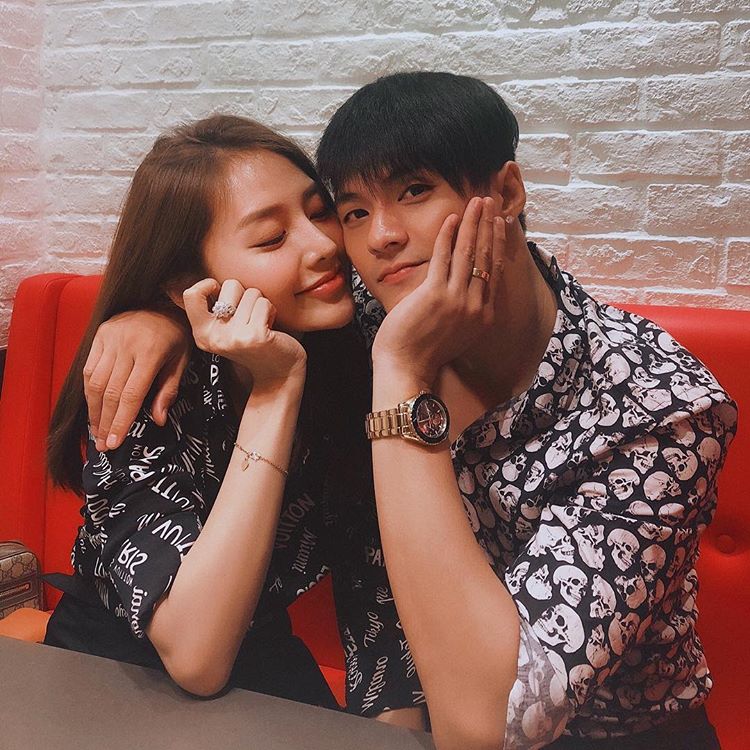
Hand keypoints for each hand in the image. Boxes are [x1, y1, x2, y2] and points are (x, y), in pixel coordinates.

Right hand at [84, 308, 190, 451]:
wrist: (165, 301)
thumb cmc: (178, 335)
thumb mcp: (183, 361)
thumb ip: (169, 389)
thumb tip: (157, 421)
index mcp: (151, 352)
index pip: (130, 394)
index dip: (121, 421)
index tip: (114, 443)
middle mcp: (126, 344)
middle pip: (110, 391)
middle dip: (105, 421)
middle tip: (103, 444)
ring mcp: (110, 337)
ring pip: (94, 381)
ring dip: (93, 409)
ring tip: (96, 431)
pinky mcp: (100, 333)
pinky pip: (89, 367)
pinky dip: (89, 390)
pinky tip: (93, 407)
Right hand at [184, 279, 306, 392]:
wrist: (278, 374)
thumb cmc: (254, 344)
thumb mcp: (226, 330)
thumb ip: (214, 309)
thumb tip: (207, 281)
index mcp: (202, 335)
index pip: (191, 295)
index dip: (208, 284)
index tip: (222, 293)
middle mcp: (215, 337)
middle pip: (229, 285)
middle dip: (245, 294)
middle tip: (249, 316)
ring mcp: (235, 337)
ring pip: (251, 292)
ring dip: (261, 304)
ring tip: (261, 323)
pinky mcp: (256, 335)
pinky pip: (264, 303)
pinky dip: (271, 310)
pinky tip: (270, 327)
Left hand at [371, 196, 504, 384]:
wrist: (406, 368)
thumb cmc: (423, 352)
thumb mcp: (454, 333)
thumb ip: (463, 310)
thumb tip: (460, 288)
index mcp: (482, 316)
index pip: (494, 272)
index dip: (497, 244)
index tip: (500, 224)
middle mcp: (475, 307)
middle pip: (486, 257)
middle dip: (489, 226)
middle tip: (491, 203)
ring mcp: (456, 300)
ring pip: (469, 253)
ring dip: (474, 223)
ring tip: (478, 202)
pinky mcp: (435, 295)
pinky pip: (444, 257)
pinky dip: (448, 235)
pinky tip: (451, 218)